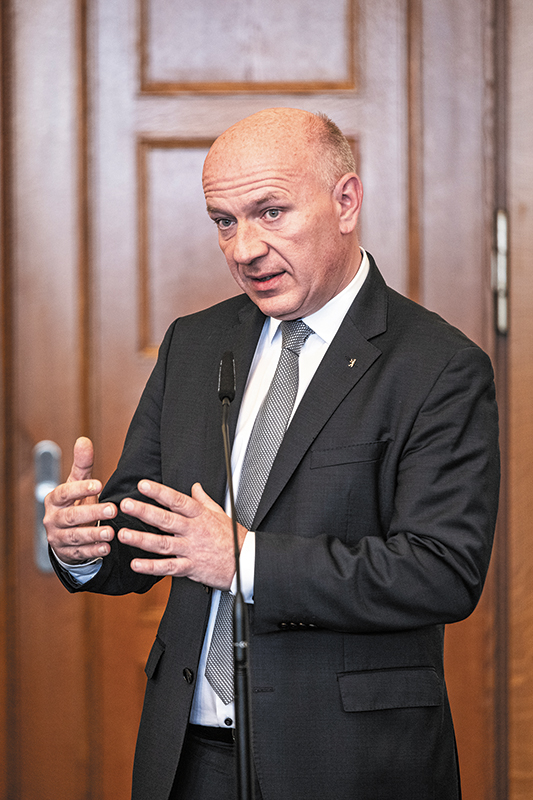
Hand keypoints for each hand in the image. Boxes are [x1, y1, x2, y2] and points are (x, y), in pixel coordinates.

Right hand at [44, 437, 116, 564]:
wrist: (65, 533)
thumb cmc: (75, 503)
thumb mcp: (78, 484)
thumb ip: (82, 465)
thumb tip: (84, 440)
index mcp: (54, 500)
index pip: (64, 493)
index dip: (80, 489)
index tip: (99, 484)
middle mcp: (53, 519)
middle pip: (71, 516)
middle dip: (91, 513)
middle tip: (113, 509)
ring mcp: (58, 537)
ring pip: (75, 537)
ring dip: (93, 535)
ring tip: (111, 532)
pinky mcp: (67, 553)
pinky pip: (80, 553)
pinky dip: (93, 551)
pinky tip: (106, 548)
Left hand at [117, 481, 246, 589]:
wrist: (246, 563)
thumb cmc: (234, 539)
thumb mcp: (221, 513)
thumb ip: (204, 500)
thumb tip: (195, 487)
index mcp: (200, 516)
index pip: (177, 500)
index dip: (159, 492)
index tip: (143, 485)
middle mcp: (193, 531)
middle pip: (166, 520)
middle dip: (144, 512)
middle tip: (127, 505)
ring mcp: (191, 550)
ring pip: (163, 544)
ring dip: (141, 539)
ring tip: (123, 535)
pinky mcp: (191, 568)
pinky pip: (168, 568)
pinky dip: (152, 567)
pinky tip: (136, 564)